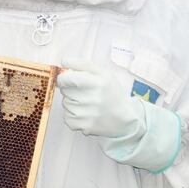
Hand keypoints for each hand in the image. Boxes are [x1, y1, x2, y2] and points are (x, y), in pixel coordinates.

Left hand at [57, 58, 181, 171]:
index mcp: (98, 82)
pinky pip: (67, 118)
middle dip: (70, 89)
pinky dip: (72, 115)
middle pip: (65, 91)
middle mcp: (92, 99)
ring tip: (86, 103)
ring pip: (65, 104)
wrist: (124, 118)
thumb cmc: (112, 93)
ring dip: (72, 102)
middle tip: (83, 91)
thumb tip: (64, 61)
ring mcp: (88, 114)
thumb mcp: (103, 73)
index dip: (63, 78)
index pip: (67, 78)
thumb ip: (83, 64)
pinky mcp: (85, 126)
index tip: (67, 79)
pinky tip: (84, 113)